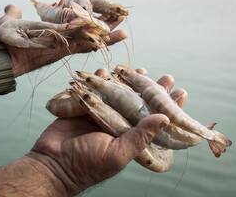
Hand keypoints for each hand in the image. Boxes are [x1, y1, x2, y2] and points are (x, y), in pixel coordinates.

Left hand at [0, 5, 127, 76]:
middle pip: (88, 33)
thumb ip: (13, 14)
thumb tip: (11, 7)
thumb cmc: (3, 41)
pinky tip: (119, 34)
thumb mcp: (8, 22)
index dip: (88, 22)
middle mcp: (62, 42)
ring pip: (91, 38)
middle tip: (122, 17)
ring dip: (108, 31)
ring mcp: (64, 45)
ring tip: (125, 24)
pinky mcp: (63, 49)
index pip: (74, 28)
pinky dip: (102, 39)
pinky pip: (86, 44)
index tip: (99, 13)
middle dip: (105, 26)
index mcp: (53, 34)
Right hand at [27, 68, 187, 195]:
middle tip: (166, 77)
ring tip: (140, 70)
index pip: (153, 120)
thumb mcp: (118, 153)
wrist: (54, 162)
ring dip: (128, 81)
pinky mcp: (83, 107)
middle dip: (151, 89)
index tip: (181, 92)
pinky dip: (100, 79)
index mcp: (128, 137)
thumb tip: (166, 119)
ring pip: (117, 93)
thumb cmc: (87, 164)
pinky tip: (107, 71)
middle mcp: (117, 124)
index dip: (167, 107)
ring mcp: (100, 114)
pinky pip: (94, 90)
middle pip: (138, 103)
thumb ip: (140, 136)